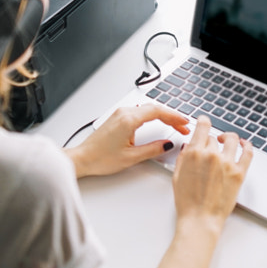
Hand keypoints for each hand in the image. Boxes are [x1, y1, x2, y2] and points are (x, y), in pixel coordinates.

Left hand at [68, 105, 189, 177]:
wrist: (82, 159)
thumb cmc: (100, 158)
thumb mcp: (132, 157)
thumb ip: (153, 149)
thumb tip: (167, 144)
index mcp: (128, 120)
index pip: (158, 112)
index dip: (174, 116)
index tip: (184, 123)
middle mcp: (124, 113)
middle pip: (154, 108)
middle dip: (171, 117)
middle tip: (183, 127)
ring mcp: (119, 114)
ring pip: (147, 109)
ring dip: (162, 116)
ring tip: (173, 125)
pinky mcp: (117, 118)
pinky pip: (139, 112)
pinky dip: (152, 116)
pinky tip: (157, 122)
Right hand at [172, 116, 252, 231]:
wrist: (200, 220)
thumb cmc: (188, 203)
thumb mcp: (177, 176)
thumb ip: (183, 157)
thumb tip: (188, 145)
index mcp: (194, 153)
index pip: (203, 126)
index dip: (204, 121)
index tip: (204, 121)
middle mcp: (212, 155)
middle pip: (213, 138)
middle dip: (210, 142)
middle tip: (208, 150)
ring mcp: (227, 163)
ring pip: (232, 140)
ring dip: (228, 138)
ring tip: (226, 141)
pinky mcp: (239, 173)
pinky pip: (248, 152)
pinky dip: (247, 145)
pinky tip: (244, 144)